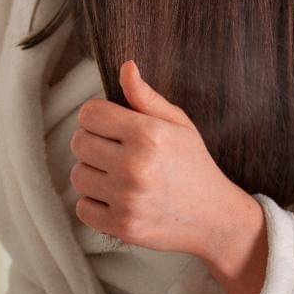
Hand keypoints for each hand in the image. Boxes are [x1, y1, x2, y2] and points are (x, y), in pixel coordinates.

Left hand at [70, 60, 266, 293]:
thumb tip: (125, 66)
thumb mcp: (178, 124)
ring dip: (93, 174)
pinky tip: (116, 199)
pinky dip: (95, 204)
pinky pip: (82, 208)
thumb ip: (145, 97)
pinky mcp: (122, 226)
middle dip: (93, 144)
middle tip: (115, 152)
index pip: (89, 114)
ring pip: (78, 176)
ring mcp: (127, 199)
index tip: (110, 126)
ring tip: (117, 176)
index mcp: (147, 134)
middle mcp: (134, 166)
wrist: (216, 218)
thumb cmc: (193, 165)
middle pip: (78, 143)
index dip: (96, 117)